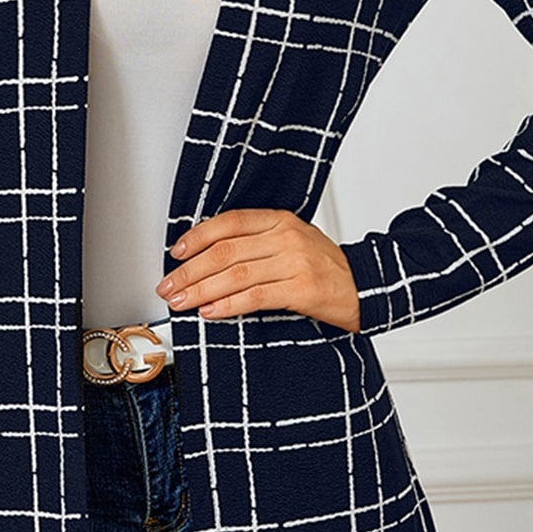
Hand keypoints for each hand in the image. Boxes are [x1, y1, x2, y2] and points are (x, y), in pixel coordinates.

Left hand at [155, 208, 361, 332]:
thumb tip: (206, 257)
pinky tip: (210, 312)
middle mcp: (286, 237)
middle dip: (190, 271)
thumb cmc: (323, 267)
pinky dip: (228, 305)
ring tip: (181, 302)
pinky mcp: (302, 289)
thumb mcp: (291, 241)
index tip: (175, 253)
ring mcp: (295, 262)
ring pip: (236, 275)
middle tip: (168, 286)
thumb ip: (255, 243)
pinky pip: (255, 296)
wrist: (364, 287)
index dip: (197, 237)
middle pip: (226, 251)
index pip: (229, 222)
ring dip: (201, 290)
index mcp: (279, 220)